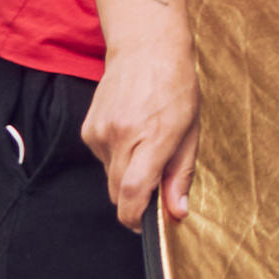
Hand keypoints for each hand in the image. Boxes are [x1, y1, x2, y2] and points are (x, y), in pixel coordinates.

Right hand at [85, 37, 201, 228]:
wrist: (145, 50)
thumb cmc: (176, 87)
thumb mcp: (191, 131)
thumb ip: (181, 174)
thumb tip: (176, 212)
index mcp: (153, 137)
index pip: (133, 191)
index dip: (135, 218)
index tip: (144, 228)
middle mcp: (121, 136)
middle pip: (118, 191)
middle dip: (135, 200)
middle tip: (156, 188)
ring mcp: (100, 132)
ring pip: (110, 176)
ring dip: (127, 174)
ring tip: (147, 145)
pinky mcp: (88, 130)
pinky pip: (102, 159)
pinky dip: (117, 158)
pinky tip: (132, 134)